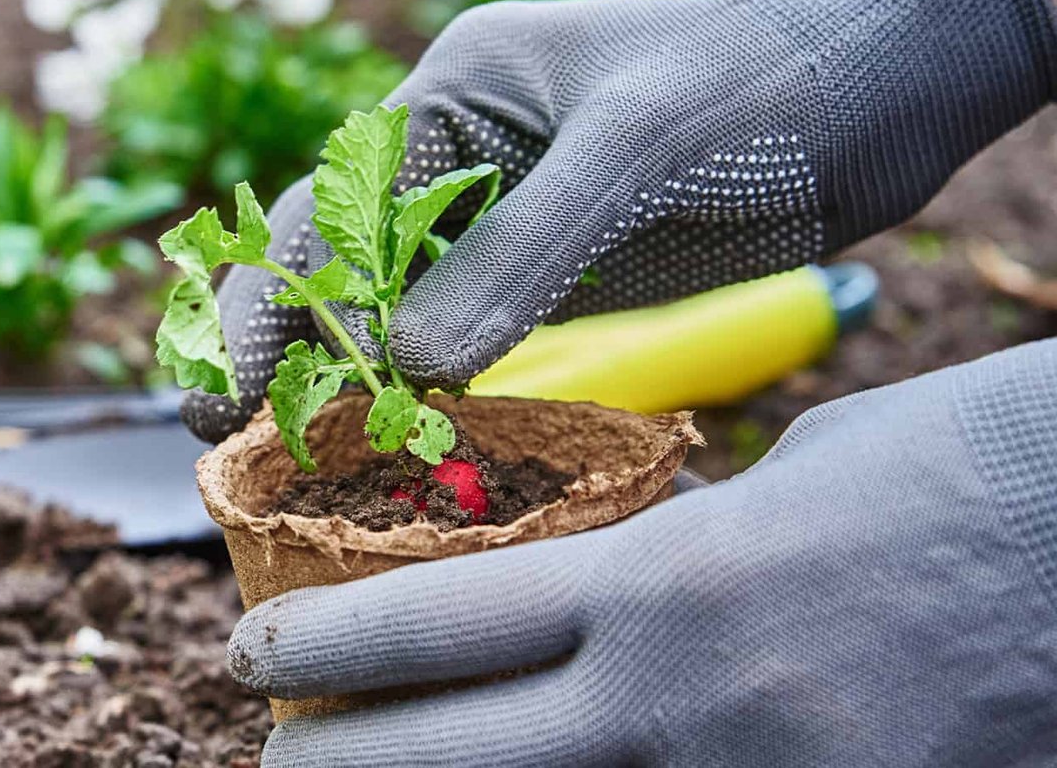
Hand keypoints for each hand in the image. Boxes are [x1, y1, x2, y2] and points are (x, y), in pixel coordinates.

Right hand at [182, 0, 1056, 441]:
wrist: (872, 96)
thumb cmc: (753, 88)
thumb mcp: (631, 153)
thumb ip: (521, 255)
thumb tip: (414, 367)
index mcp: (448, 98)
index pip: (325, 210)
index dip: (266, 303)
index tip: (223, 389)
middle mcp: (456, 162)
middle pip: (335, 265)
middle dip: (277, 348)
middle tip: (226, 442)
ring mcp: (500, 223)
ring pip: (391, 312)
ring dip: (343, 380)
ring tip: (295, 465)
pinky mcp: (549, 277)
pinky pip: (464, 342)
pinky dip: (424, 394)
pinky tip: (401, 445)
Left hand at [229, 339, 1056, 765]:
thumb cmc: (959, 471)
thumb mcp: (784, 483)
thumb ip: (667, 544)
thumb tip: (587, 578)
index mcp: (664, 587)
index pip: (433, 627)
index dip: (318, 651)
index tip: (251, 661)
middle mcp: (682, 708)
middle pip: (445, 759)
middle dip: (338, 761)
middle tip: (277, 751)